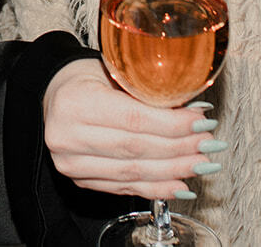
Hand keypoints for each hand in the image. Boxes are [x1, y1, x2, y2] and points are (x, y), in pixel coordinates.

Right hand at [42, 60, 218, 198]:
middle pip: (136, 149)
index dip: (173, 124)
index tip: (201, 121)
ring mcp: (71, 163)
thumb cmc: (85, 79)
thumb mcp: (112, 72)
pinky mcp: (79, 180)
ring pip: (133, 172)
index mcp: (74, 103)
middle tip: (208, 142)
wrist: (53, 95)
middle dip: (180, 148)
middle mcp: (67, 137)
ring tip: (200, 163)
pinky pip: (124, 187)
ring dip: (174, 170)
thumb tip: (195, 111)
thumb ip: (146, 92)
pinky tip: (179, 183)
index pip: (134, 119)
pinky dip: (156, 188)